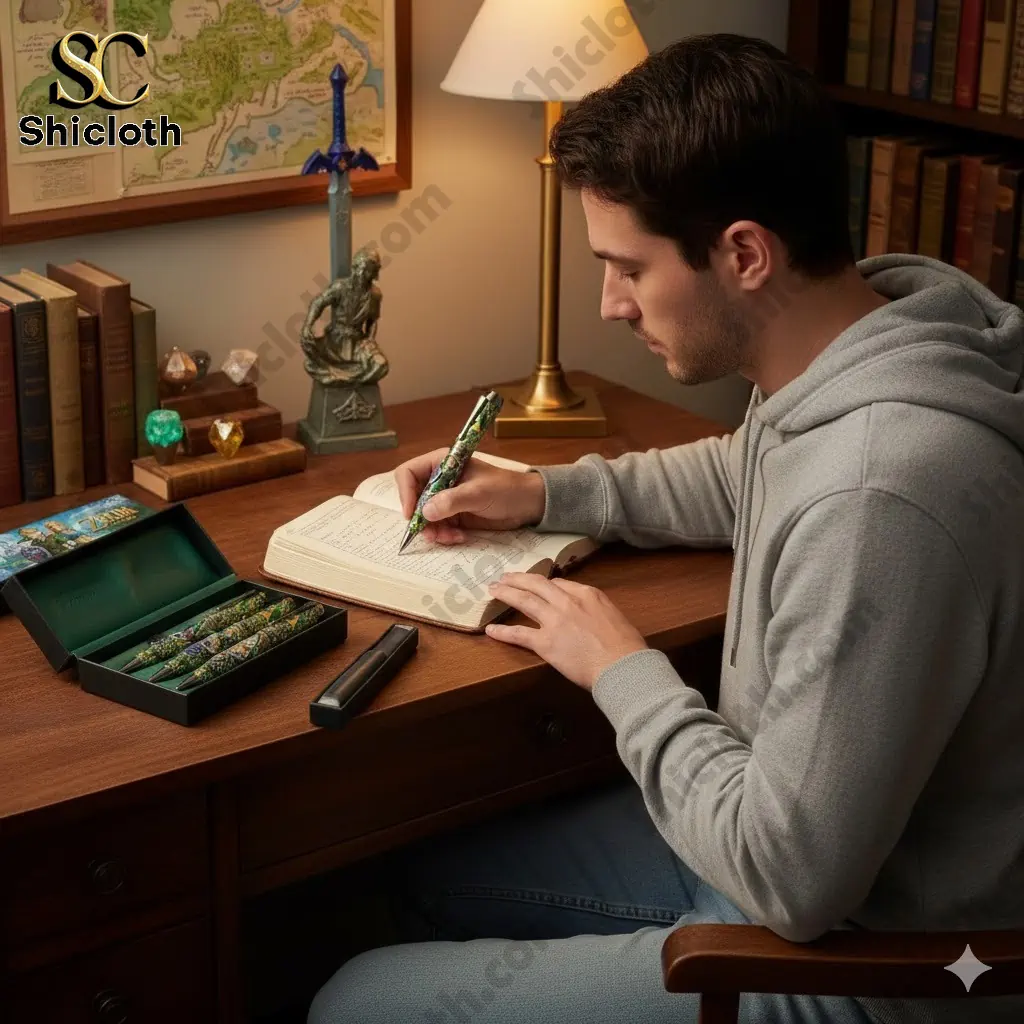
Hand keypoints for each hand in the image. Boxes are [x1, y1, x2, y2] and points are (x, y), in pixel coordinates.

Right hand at [394, 448, 545, 544]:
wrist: (527, 504)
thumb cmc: (506, 489)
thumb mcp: (479, 493)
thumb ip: (452, 500)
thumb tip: (425, 511)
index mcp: (442, 463)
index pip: (409, 473)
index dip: (405, 493)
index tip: (411, 514)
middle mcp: (439, 480)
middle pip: (413, 499)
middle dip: (421, 519)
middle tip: (431, 534)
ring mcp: (446, 499)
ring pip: (424, 518)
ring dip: (433, 531)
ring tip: (451, 537)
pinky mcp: (453, 515)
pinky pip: (438, 528)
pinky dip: (444, 535)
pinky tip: (459, 537)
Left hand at [484, 573, 647, 689]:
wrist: (622, 665)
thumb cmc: (626, 646)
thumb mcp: (615, 616)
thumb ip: (597, 610)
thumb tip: (588, 614)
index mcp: (587, 594)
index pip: (559, 584)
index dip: (543, 583)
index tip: (535, 584)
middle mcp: (568, 602)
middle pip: (537, 584)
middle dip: (518, 579)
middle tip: (505, 578)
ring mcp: (554, 621)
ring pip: (524, 600)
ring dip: (506, 593)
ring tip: (493, 590)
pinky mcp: (545, 643)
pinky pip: (518, 634)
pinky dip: (502, 631)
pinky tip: (490, 630)